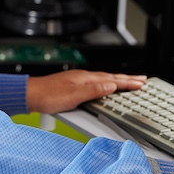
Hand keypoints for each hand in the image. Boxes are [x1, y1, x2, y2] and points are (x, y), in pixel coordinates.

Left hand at [26, 70, 145, 114]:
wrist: (31, 95)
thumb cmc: (48, 96)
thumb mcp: (73, 95)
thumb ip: (93, 90)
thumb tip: (111, 85)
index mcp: (85, 79)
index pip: (111, 79)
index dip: (127, 82)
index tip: (141, 83)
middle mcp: (83, 78)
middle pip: (110, 77)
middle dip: (127, 79)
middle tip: (141, 80)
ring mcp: (78, 81)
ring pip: (104, 80)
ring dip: (118, 81)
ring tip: (128, 82)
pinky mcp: (74, 86)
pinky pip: (96, 83)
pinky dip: (107, 84)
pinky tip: (106, 87)